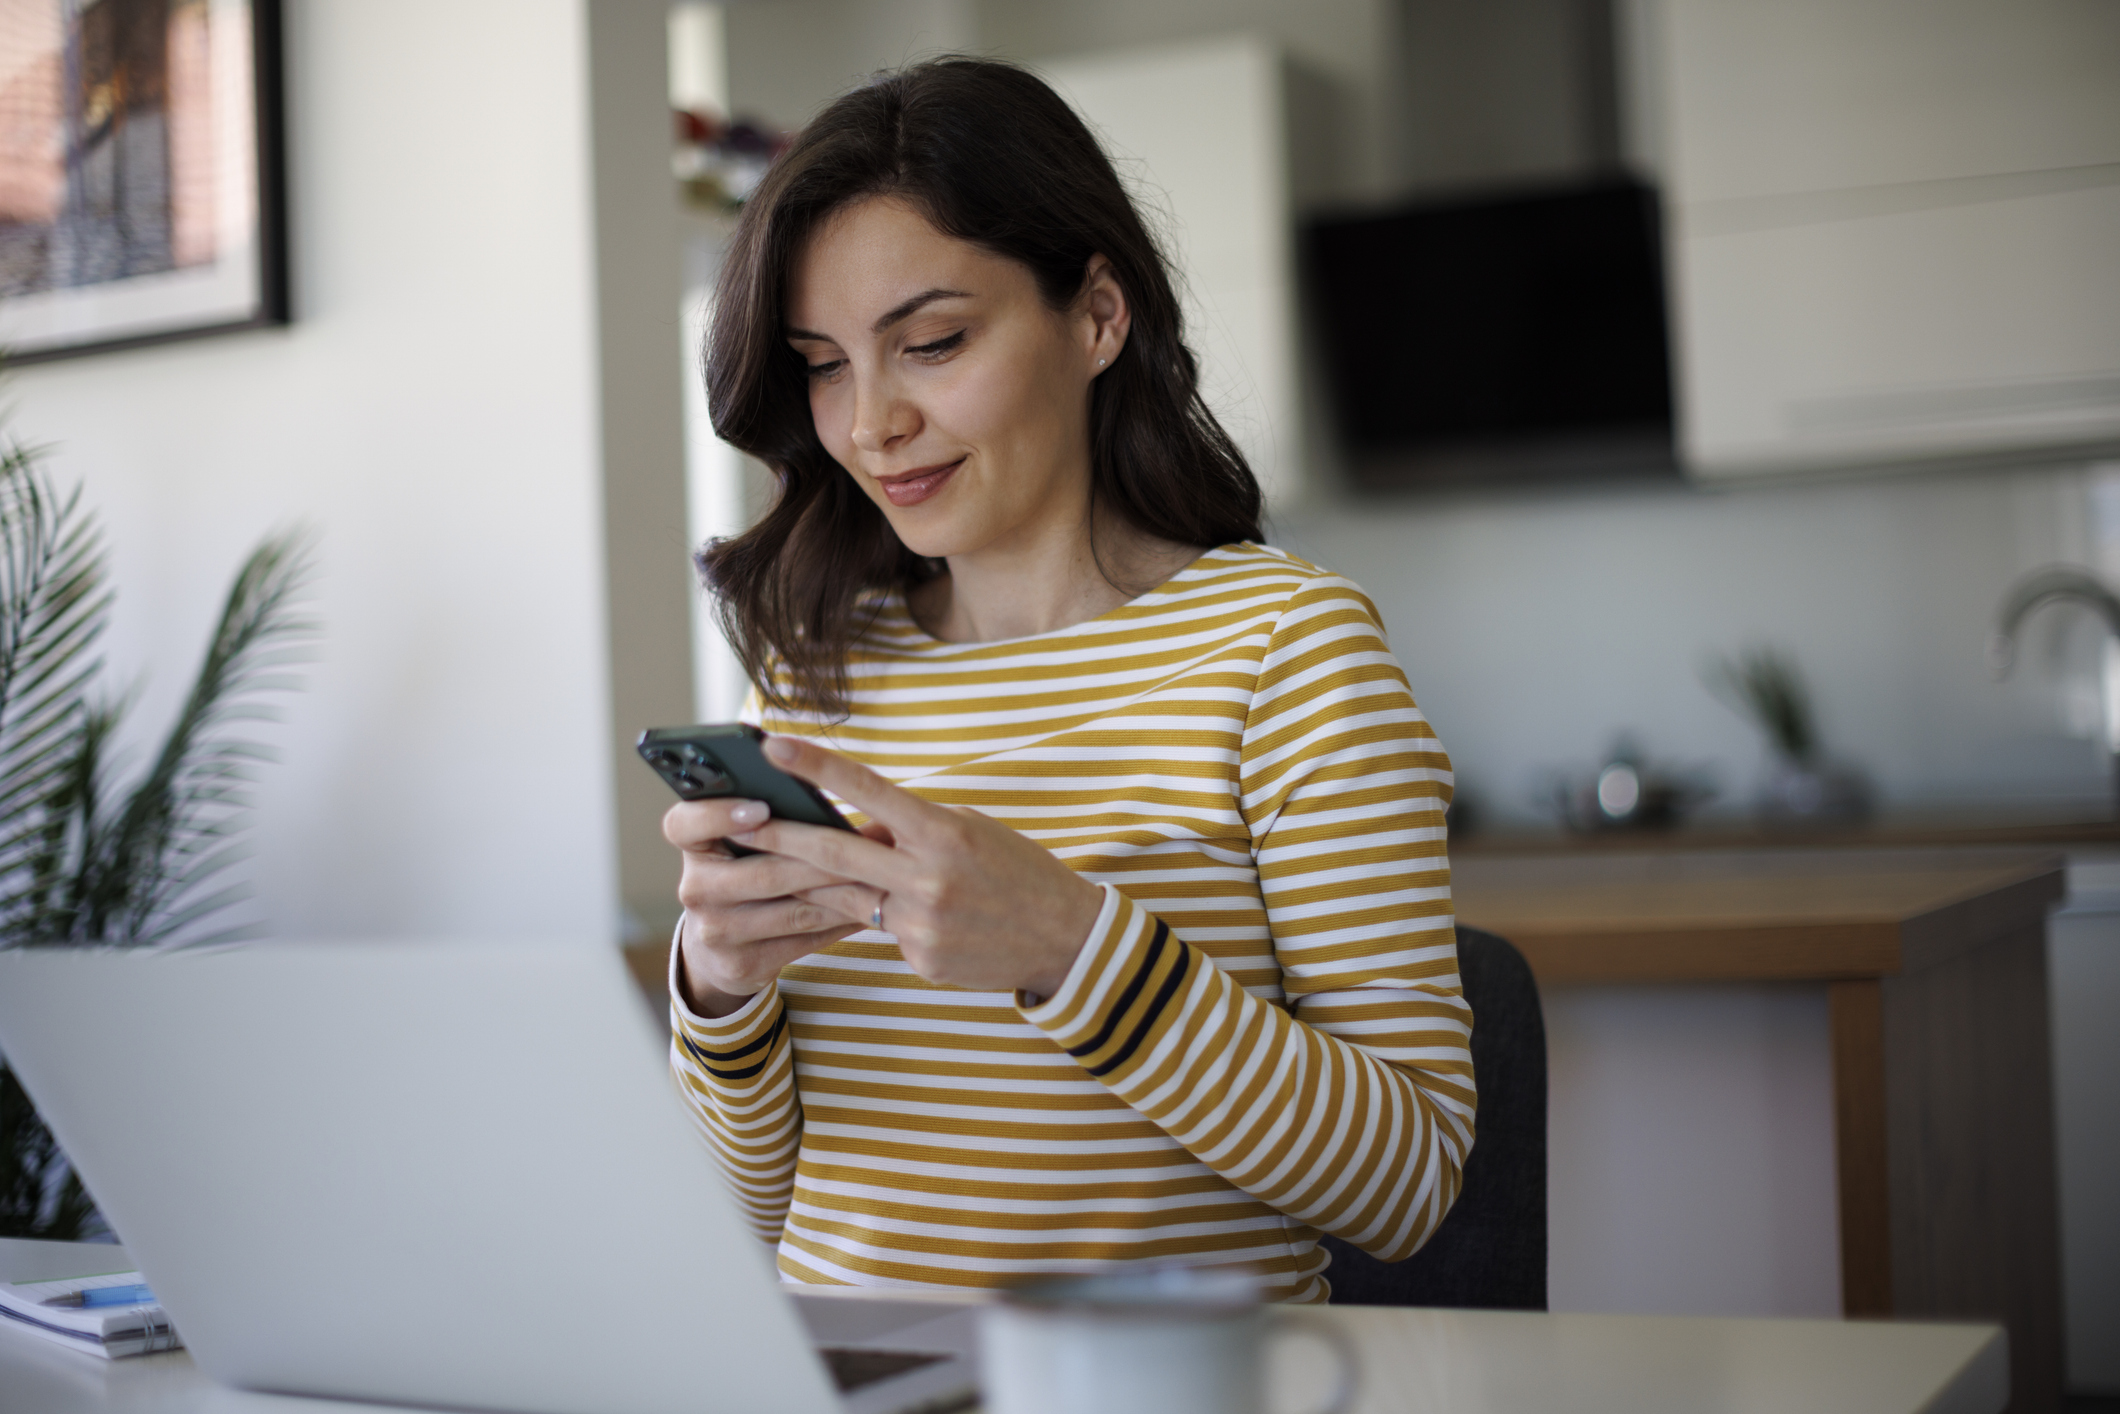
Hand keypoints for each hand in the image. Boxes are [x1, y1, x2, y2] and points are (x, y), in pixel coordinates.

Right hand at [661, 795, 891, 1016]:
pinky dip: (842, 920)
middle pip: (764, 871)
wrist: (721, 948)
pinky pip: (805, 938)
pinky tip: (873, 906)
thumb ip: (772, 815)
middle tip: (870, 843)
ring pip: (794, 908)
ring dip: (844, 891)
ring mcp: (716, 931)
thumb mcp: (742, 843)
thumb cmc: (746, 871)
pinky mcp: (742, 964)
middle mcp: (695, 889)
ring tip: (885, 874)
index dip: (719, 814)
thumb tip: (843, 782)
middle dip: (823, 857)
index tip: (761, 807)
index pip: (684, 824)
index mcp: (692, 846)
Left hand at [729, 735, 1104, 999]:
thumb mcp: (971, 831)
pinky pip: (884, 932)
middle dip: (778, 837)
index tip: (773, 745)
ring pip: (846, 898)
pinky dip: (885, 917)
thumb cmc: (1018, 870)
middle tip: (734, 821)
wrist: (1067, 939)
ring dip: (811, 882)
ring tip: (777, 866)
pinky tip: (913, 914)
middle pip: (834, 854)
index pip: (868, 790)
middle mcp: (929, 879)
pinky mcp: (922, 961)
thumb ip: (911, 829)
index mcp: (944, 833)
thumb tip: (857, 830)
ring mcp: (922, 926)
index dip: (817, 767)